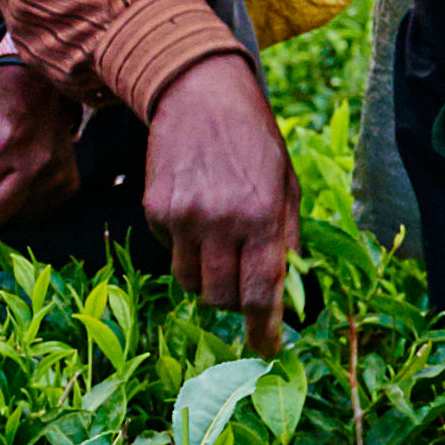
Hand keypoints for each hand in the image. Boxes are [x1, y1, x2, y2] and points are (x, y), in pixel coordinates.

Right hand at [137, 57, 300, 345]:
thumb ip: (287, 237)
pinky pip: (171, 254)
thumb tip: (288, 290)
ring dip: (209, 280)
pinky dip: (187, 251)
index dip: (264, 328)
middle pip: (221, 297)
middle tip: (244, 287)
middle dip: (235, 301)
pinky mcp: (156, 210)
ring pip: (192, 283)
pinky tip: (199, 220)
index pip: (262, 290)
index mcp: (262, 215)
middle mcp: (221, 220)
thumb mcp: (286, 182)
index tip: (266, 350)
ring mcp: (184, 217)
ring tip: (221, 249)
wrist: (199, 94)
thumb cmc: (253, 139)